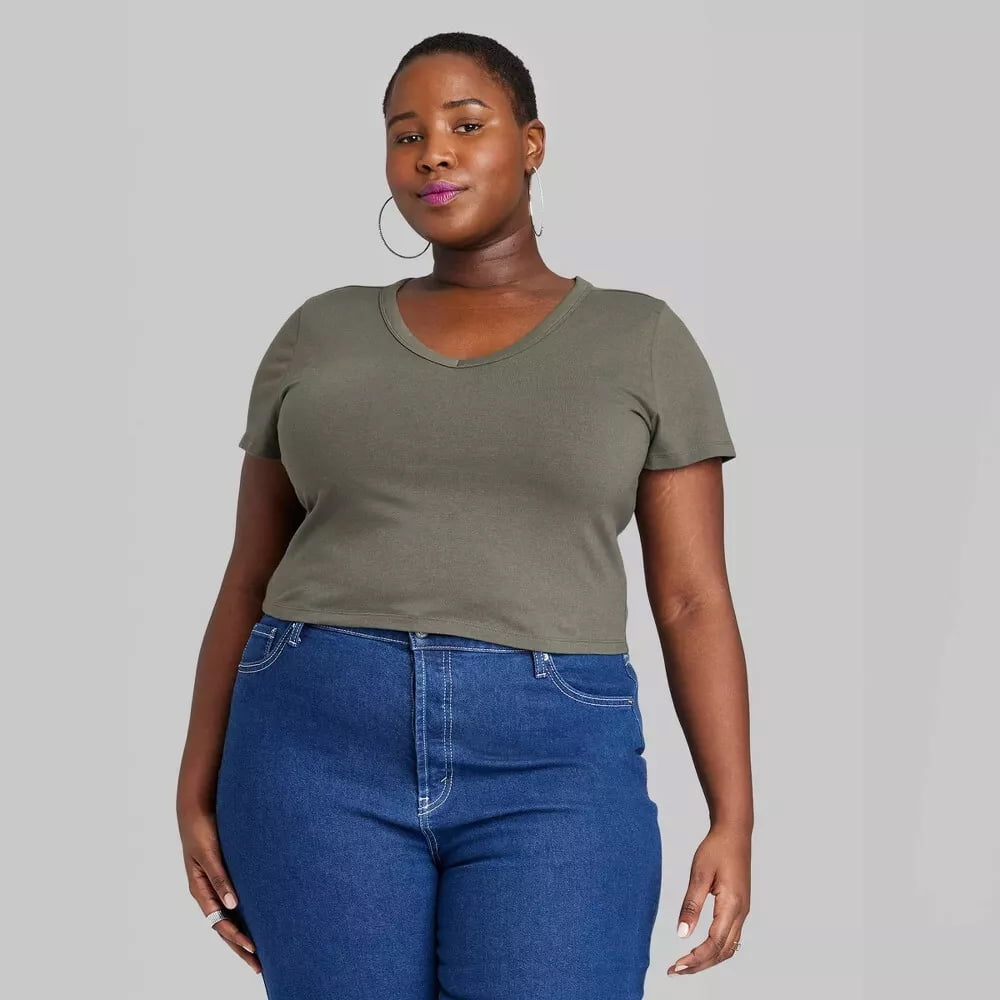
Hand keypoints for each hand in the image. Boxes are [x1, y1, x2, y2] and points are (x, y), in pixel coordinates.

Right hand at [178, 806, 261, 975]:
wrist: (198, 810)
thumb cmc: (202, 830)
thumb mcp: (209, 853)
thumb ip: (219, 877)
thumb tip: (232, 904)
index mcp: (200, 890)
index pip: (220, 923)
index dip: (236, 937)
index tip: (254, 948)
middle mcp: (207, 893)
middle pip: (224, 928)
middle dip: (241, 948)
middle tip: (259, 967)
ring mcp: (215, 887)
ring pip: (229, 919)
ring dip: (242, 937)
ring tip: (259, 955)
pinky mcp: (224, 877)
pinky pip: (233, 904)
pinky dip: (244, 918)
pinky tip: (257, 924)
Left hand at [667, 823, 750, 976]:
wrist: (734, 832)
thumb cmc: (716, 849)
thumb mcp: (699, 874)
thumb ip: (691, 904)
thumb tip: (681, 934)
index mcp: (732, 905)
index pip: (714, 943)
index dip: (696, 959)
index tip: (676, 967)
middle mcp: (741, 913)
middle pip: (723, 952)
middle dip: (700, 965)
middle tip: (676, 971)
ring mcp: (743, 911)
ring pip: (728, 948)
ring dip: (708, 959)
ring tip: (685, 965)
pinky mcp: (740, 908)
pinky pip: (730, 938)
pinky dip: (715, 949)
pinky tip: (700, 949)